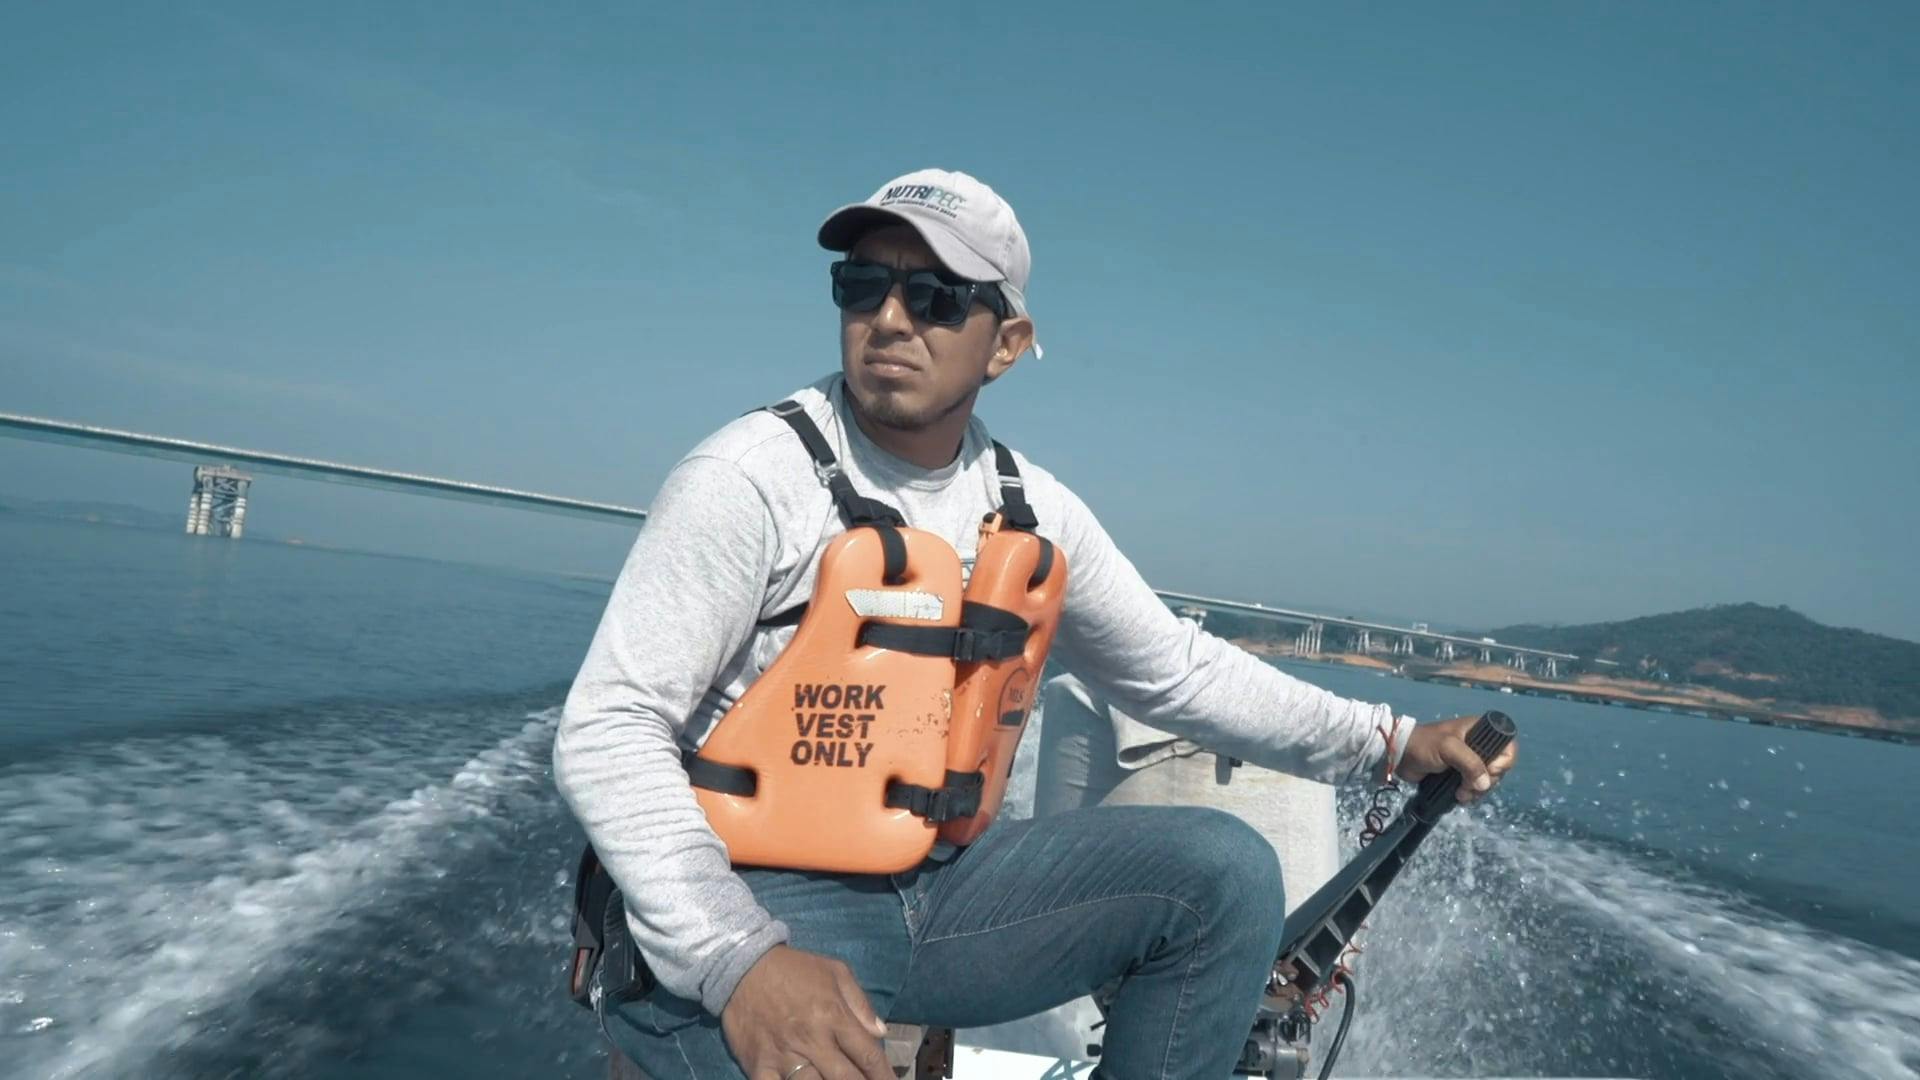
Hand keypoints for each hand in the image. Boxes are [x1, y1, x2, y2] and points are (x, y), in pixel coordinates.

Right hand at [720, 944, 891, 1079]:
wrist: (742, 966)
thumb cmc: (794, 970)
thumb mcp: (835, 972)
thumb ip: (860, 1003)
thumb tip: (881, 1032)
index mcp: (833, 1015)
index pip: (867, 1054)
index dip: (884, 1075)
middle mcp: (812, 1039)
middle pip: (846, 1078)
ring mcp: (784, 1055)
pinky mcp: (759, 1064)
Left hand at [1394, 715, 1518, 803]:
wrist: (1400, 756)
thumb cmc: (1423, 745)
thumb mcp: (1449, 749)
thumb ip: (1470, 764)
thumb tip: (1486, 784)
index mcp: (1479, 730)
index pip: (1507, 746)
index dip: (1502, 762)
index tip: (1489, 771)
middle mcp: (1478, 744)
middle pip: (1499, 768)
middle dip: (1486, 782)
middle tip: (1467, 786)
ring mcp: (1470, 760)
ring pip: (1487, 781)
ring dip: (1477, 791)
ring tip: (1460, 794)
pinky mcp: (1461, 774)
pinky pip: (1475, 787)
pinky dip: (1470, 794)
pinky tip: (1459, 796)